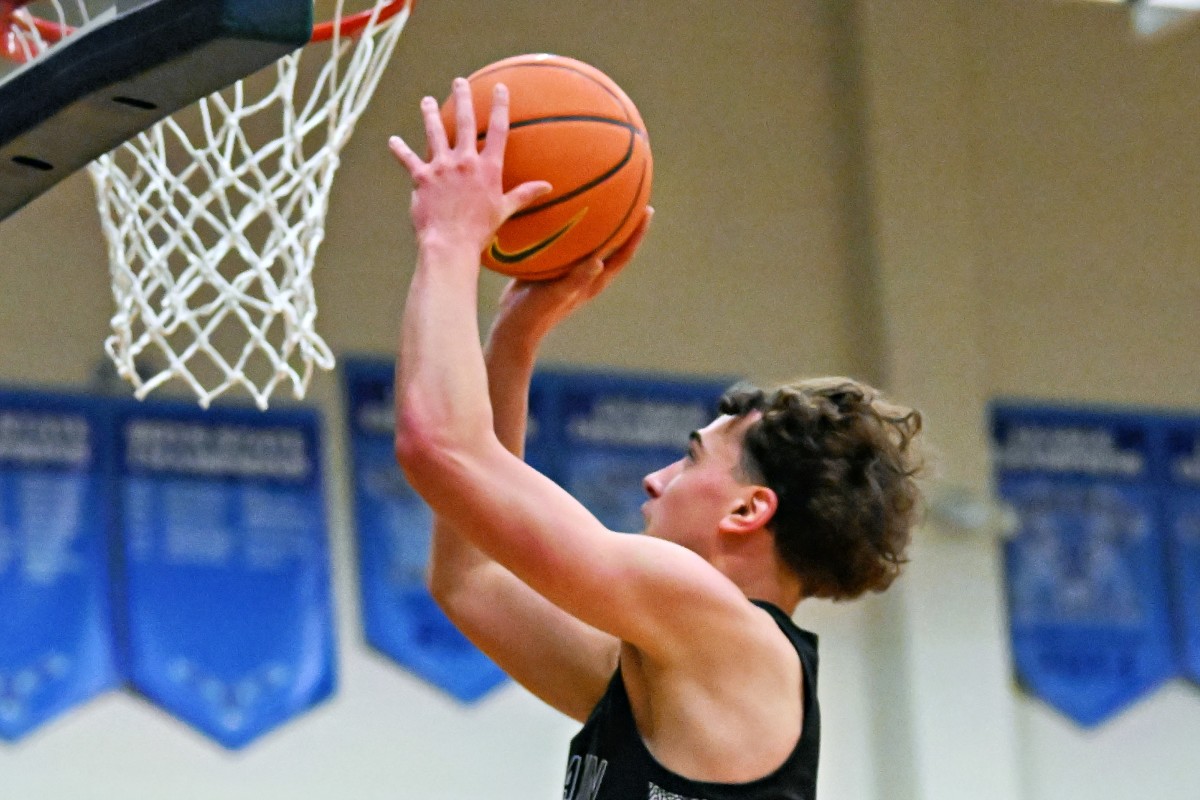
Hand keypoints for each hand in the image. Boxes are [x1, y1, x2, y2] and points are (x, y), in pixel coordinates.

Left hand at [388, 79, 551, 252]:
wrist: (451, 244)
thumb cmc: (480, 231)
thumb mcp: (504, 210)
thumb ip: (524, 194)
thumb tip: (548, 187)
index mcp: (488, 168)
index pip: (497, 130)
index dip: (499, 106)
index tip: (500, 88)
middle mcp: (465, 161)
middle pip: (464, 122)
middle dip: (462, 98)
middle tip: (459, 82)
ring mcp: (441, 167)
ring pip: (434, 132)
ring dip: (430, 114)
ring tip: (427, 102)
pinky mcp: (421, 177)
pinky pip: (408, 159)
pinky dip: (399, 150)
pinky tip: (393, 141)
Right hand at [489, 207, 653, 345]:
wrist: (512, 325)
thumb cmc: (536, 313)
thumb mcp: (557, 294)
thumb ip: (577, 279)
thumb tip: (599, 261)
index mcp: (595, 281)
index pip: (624, 254)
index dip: (637, 233)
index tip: (648, 210)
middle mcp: (588, 274)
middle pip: (614, 244)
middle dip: (624, 222)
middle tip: (632, 195)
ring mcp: (571, 271)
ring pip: (592, 242)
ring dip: (599, 221)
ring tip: (601, 196)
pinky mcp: (554, 268)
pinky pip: (568, 242)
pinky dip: (571, 226)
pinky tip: (562, 209)